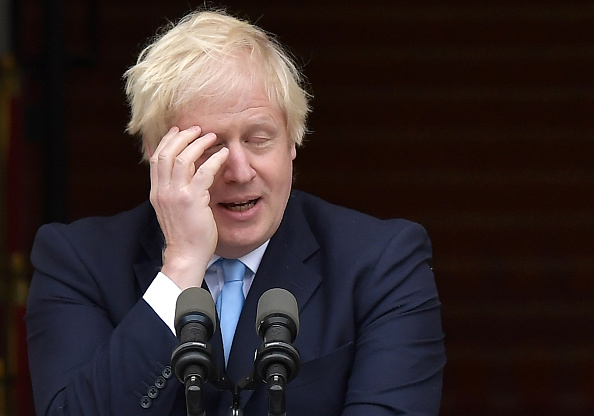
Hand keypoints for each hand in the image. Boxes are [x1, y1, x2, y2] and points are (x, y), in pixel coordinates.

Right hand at [149, 126, 228, 288]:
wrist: (186, 255)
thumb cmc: (185, 234)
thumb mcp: (173, 209)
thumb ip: (174, 190)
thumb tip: (181, 174)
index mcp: (156, 192)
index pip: (156, 158)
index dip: (167, 140)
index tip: (179, 130)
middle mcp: (162, 191)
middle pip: (166, 152)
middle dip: (182, 136)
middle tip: (197, 128)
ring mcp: (175, 195)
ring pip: (183, 158)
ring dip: (198, 143)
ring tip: (212, 136)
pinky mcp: (192, 201)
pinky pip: (203, 172)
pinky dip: (214, 159)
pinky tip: (223, 154)